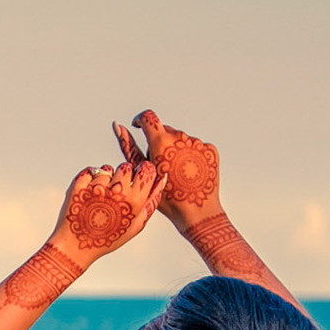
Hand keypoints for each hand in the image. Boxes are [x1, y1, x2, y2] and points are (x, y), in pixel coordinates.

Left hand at [49, 159, 167, 266]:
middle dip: (123, 176)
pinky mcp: (79, 186)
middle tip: (116, 194)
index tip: (135, 180)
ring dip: (105, 179)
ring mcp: (97, 188)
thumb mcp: (135, 225)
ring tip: (100, 199)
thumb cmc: (109, 238)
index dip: (141, 172)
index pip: (146, 169)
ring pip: (107, 169)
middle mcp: (117, 192)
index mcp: (134, 202)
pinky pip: (90, 171)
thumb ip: (152, 201)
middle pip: (127, 166)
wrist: (76, 247)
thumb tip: (162, 177)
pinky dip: (89, 180)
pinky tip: (88, 197)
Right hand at [114, 110, 222, 233]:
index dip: (140, 120)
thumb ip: (129, 147)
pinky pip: (197, 147)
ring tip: (176, 173)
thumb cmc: (166, 197)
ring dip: (175, 150)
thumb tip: (118, 126)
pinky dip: (191, 156)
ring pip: (181, 140)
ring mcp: (197, 143)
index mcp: (161, 142)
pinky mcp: (210, 149)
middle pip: (165, 131)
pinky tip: (189, 174)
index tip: (138, 126)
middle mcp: (181, 137)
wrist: (196, 211)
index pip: (148, 117)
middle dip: (160, 142)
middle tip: (160, 166)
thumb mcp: (143, 173)